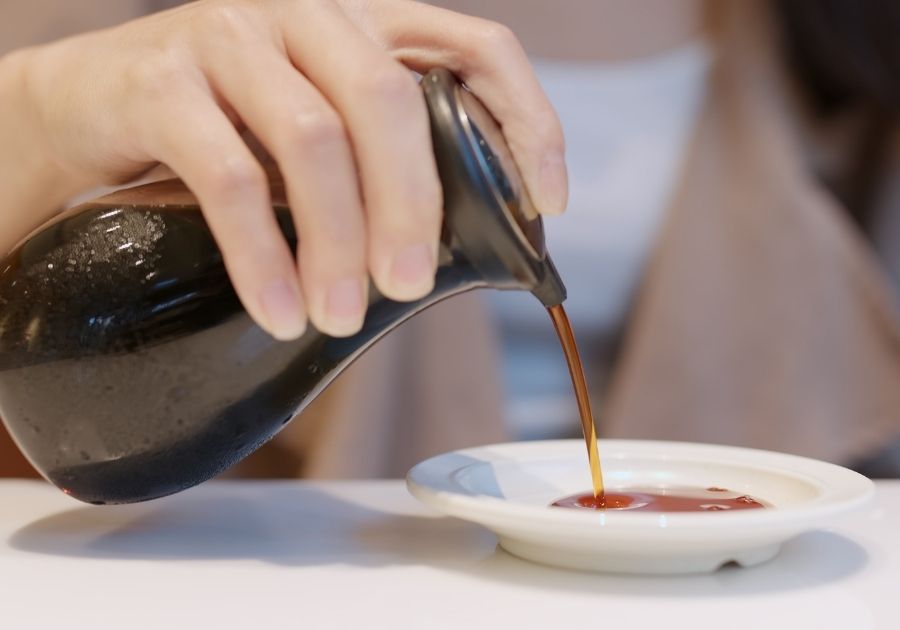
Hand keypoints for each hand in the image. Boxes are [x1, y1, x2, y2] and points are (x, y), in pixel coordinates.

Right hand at [7, 0, 565, 339]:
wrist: (87, 112)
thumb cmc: (222, 136)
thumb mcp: (311, 142)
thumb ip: (372, 170)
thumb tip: (441, 263)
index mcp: (363, 28)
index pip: (475, 45)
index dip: (528, 118)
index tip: (546, 203)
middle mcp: (307, 16)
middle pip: (390, 97)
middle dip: (412, 204)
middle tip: (409, 287)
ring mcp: (230, 37)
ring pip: (313, 137)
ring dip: (337, 241)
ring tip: (340, 314)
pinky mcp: (162, 81)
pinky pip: (230, 176)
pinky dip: (262, 254)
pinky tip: (279, 308)